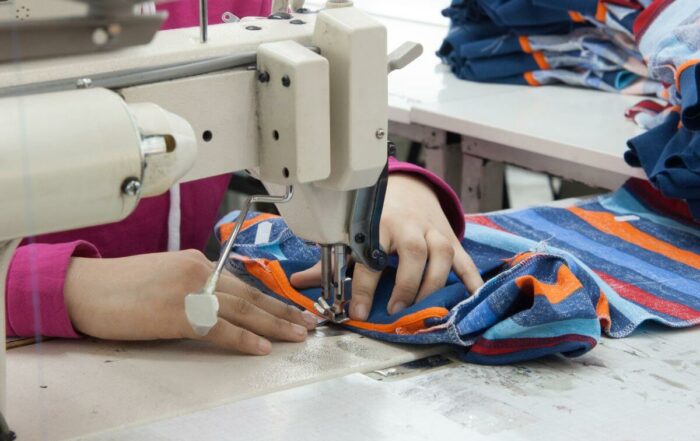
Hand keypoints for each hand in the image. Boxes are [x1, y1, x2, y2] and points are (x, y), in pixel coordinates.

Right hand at [64, 249, 316, 354]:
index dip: (270, 298)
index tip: (290, 308)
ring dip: (275, 324)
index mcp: (198, 261)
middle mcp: (201, 271)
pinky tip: (262, 347)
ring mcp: (191, 292)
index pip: (243, 283)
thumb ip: (196, 284)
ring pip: (244, 310)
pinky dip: (244, 339)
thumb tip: (217, 302)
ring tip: (298, 335)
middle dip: (283, 310)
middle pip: (251, 295)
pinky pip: (220, 329)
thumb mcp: (167, 275)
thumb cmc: (122, 285)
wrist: (87, 289)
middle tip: (309, 322)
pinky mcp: (179, 314)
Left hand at [291, 173, 482, 319]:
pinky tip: (471, 298)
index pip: (370, 257)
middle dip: (405, 284)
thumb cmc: (378, 216)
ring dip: (433, 284)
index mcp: (378, 223)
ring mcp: (433, 231)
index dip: (363, 286)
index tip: (357, 311)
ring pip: (441, 254)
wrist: (409, 189)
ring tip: (424, 309)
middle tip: (395, 310)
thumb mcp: (352, 235)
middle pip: (413, 251)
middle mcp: (408, 226)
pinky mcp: (452, 239)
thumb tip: (299, 281)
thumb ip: (330, 262)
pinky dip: (471, 280)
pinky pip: (465, 259)